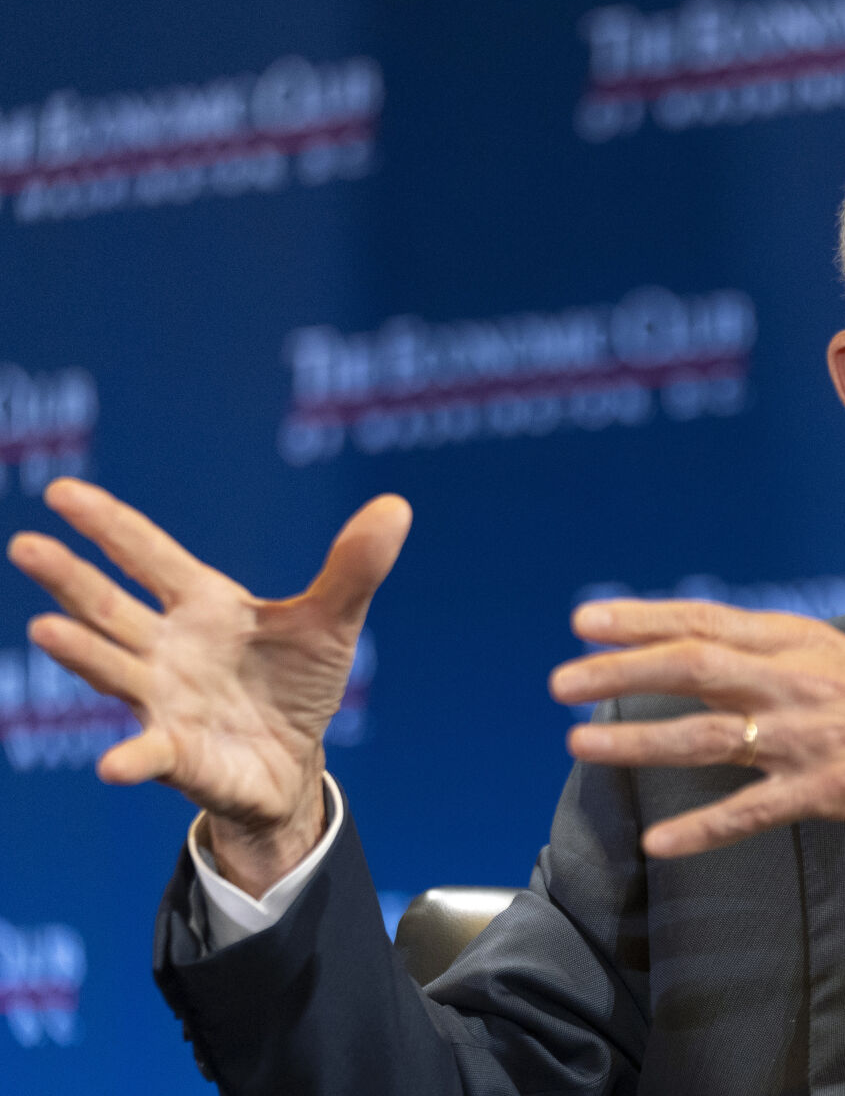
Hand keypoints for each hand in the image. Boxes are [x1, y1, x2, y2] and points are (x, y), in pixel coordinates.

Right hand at [7, 478, 409, 893]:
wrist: (293, 761)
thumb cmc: (297, 683)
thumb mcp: (332, 622)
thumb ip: (354, 568)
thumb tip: (396, 507)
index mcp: (202, 605)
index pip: (147, 555)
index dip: (109, 524)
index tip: (61, 492)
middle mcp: (166, 648)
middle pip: (109, 606)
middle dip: (70, 577)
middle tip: (25, 544)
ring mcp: (162, 699)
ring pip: (113, 669)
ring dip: (82, 652)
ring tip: (46, 629)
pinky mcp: (176, 752)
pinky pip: (148, 752)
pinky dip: (131, 757)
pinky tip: (114, 764)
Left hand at [551, 599, 844, 865]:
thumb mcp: (842, 661)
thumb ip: (777, 660)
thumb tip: (708, 656)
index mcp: (803, 643)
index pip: (707, 622)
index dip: (642, 620)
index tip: (585, 621)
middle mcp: (801, 681)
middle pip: (694, 667)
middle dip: (621, 671)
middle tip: (562, 681)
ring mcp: (813, 737)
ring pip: (708, 736)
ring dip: (639, 740)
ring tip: (581, 743)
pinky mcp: (830, 791)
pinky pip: (752, 812)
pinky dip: (702, 829)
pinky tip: (660, 841)